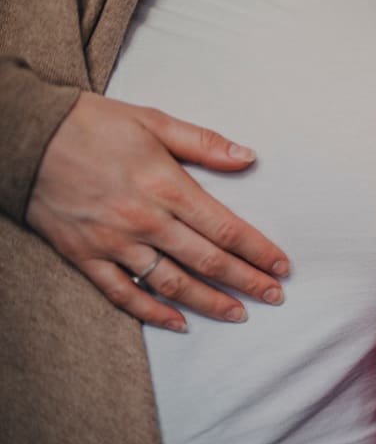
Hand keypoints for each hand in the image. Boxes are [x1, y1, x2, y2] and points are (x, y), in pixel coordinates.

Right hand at [26, 92, 289, 331]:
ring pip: (171, 283)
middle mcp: (145, 220)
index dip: (258, 251)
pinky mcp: (85, 256)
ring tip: (239, 314)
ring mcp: (114, 243)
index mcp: (167, 186)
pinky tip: (178, 323)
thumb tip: (249, 157)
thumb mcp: (154, 121)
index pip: (226, 229)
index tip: (283, 267)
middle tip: (274, 297)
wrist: (24, 135)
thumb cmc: (93, 124)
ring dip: (209, 302)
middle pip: (207, 261)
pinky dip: (152, 312)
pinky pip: (123, 294)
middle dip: (246, 281)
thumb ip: (205, 143)